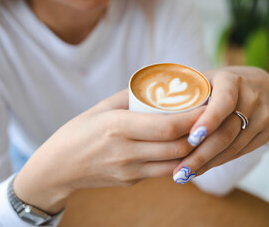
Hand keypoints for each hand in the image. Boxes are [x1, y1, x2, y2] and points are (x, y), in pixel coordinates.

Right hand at [14, 89, 204, 212]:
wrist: (58, 168)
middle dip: (201, 132)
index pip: (169, 126)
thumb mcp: (100, 108)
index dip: (195, 117)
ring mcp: (130, 171)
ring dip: (193, 149)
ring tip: (202, 132)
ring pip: (175, 163)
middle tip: (211, 117)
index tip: (209, 104)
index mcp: (118, 127)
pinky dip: (177, 160)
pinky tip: (180, 147)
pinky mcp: (131, 181)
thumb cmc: (77, 132)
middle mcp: (126, 152)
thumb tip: (157, 87)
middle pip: (178, 146)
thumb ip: (129, 97)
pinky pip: (162, 171)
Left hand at [173, 66, 268, 182]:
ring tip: (184, 174)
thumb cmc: (217, 84)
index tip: (191, 138)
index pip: (223, 102)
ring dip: (207, 163)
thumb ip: (184, 93)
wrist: (256, 85)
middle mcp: (252, 97)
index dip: (208, 121)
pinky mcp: (268, 131)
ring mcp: (263, 115)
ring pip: (234, 146)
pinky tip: (201, 169)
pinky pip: (241, 152)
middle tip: (179, 171)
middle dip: (201, 154)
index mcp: (231, 80)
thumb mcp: (202, 81)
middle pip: (227, 132)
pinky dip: (219, 162)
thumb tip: (153, 112)